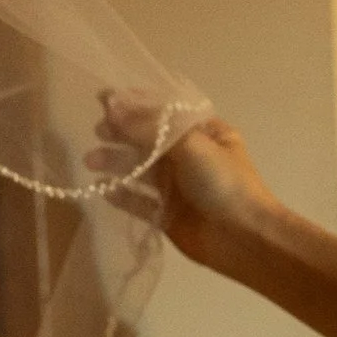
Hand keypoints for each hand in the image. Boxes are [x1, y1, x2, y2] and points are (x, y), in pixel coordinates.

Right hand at [108, 101, 281, 271]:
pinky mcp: (167, 214)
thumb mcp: (190, 145)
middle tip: (98, 131)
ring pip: (141, 169)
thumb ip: (149, 128)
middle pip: (148, 140)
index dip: (134, 104)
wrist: (245, 238)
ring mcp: (177, 187)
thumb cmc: (224, 183)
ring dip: (116, 162)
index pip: (164, 112)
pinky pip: (139, 201)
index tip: (103, 98)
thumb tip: (111, 106)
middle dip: (121, 133)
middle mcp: (189, 156)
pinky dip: (122, 194)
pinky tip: (104, 188)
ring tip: (91, 160)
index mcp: (203, 133)